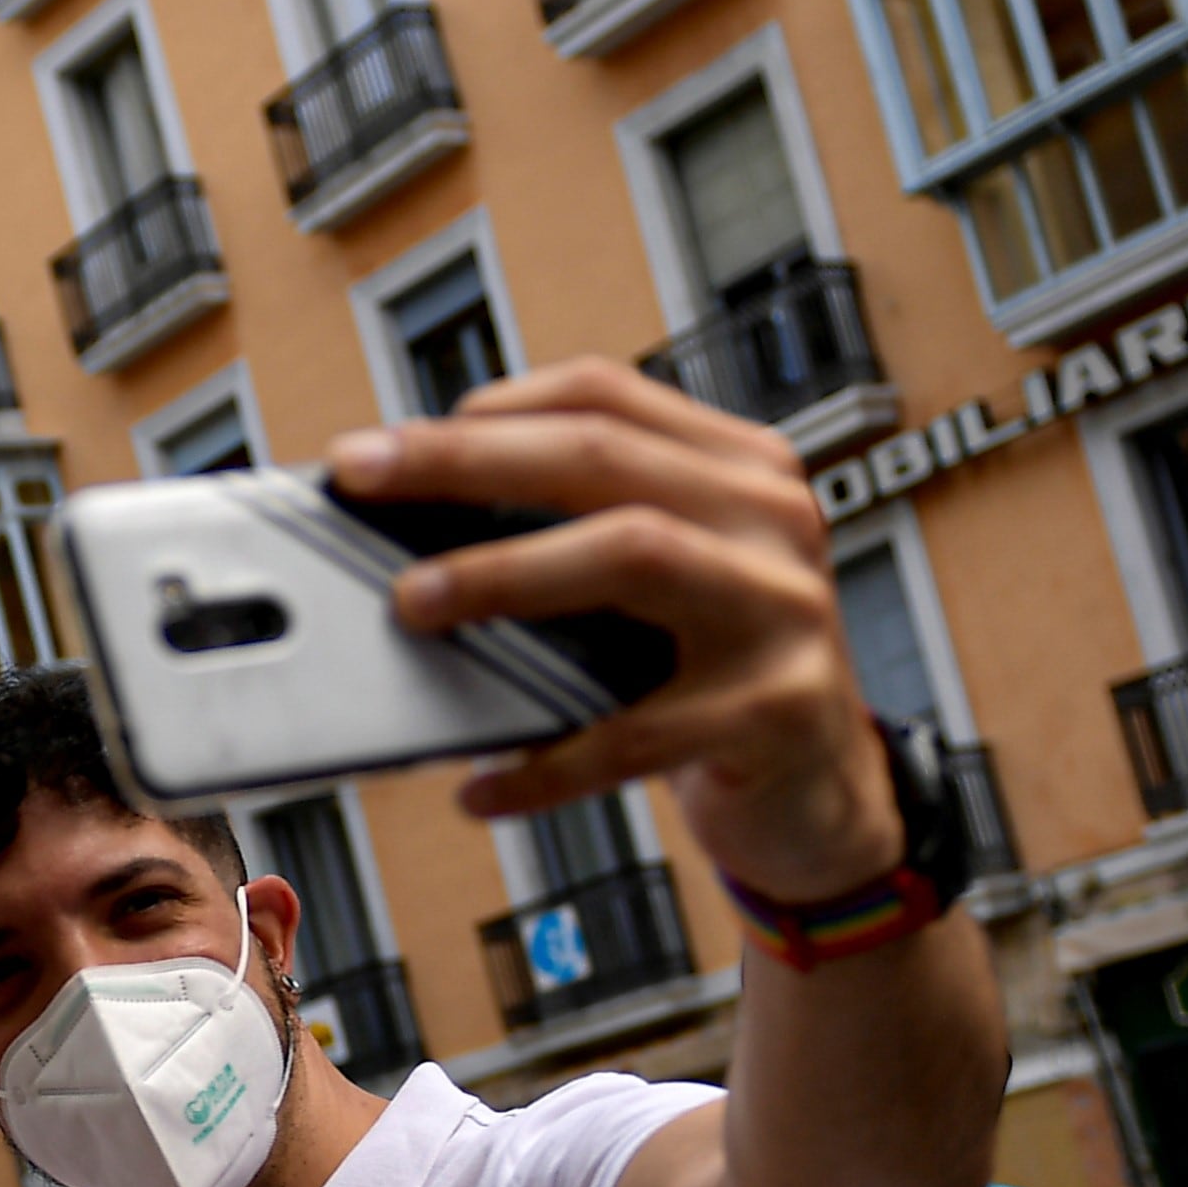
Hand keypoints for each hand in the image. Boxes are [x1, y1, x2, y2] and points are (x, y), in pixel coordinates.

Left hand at [330, 364, 899, 905]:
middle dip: (463, 462)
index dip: (482, 412)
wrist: (822, 789)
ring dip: (503, 573)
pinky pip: (637, 732)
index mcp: (737, 468)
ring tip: (412, 603)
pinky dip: (547, 763)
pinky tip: (481, 784)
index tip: (382, 446)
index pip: (602, 398)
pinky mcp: (778, 709)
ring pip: (631, 553)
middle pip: (599, 457)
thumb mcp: (661, 583)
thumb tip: (411, 526)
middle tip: (365, 483)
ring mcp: (784, 608)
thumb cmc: (714, 678)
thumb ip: (572, 536)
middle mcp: (771, 518)